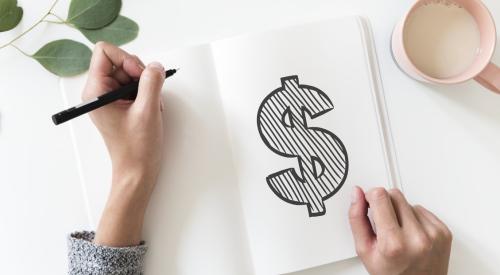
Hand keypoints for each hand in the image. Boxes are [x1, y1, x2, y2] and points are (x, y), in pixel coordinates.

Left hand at [82, 42, 165, 245]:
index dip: (126, 58)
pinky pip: (135, 86)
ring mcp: (110, 98)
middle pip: (120, 61)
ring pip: (131, 73)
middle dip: (140, 74)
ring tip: (151, 106)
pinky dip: (147, 94)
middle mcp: (99, 92)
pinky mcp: (120, 104)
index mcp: (95, 92)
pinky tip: (151, 110)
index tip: (140, 75)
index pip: (105, 52)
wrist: (137, 172)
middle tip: (149, 93)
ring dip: (146, 86)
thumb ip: (152, 82)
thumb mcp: (147, 111)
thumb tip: (156, 65)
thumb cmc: (136, 148)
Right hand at [349, 187, 451, 274]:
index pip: (380, 196)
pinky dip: (415, 218)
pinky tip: (411, 234)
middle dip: (385, 204)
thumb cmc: (392, 274)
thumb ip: (357, 219)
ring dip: (401, 213)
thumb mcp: (365, 250)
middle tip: (383, 224)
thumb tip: (357, 194)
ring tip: (399, 233)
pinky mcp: (444, 231)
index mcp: (393, 243)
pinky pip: (423, 210)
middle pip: (395, 195)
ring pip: (409, 202)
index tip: (369, 205)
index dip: (370, 197)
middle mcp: (417, 238)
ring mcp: (433, 234)